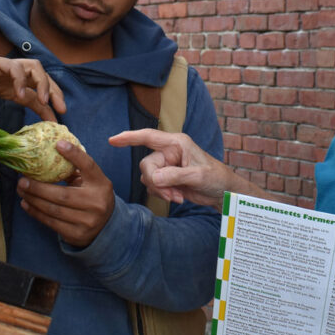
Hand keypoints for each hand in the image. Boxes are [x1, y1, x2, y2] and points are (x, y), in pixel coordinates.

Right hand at [0, 54, 66, 125]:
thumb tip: (8, 147)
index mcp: (10, 88)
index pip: (36, 97)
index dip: (48, 108)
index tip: (56, 122)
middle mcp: (11, 77)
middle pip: (42, 80)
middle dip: (55, 93)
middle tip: (62, 110)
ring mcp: (4, 68)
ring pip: (35, 68)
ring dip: (44, 84)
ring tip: (45, 102)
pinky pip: (15, 67)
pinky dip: (21, 80)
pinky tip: (20, 95)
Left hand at [16, 140, 114, 246]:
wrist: (106, 226)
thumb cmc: (92, 196)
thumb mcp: (91, 181)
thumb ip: (75, 169)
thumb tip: (51, 151)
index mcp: (101, 184)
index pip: (88, 166)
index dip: (74, 155)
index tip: (58, 144)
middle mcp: (96, 203)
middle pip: (63, 195)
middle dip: (38, 187)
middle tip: (22, 180)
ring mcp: (87, 221)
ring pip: (53, 209)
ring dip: (33, 199)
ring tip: (21, 190)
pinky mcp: (76, 234)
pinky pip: (51, 222)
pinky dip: (36, 212)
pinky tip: (26, 203)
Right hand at [108, 129, 235, 209]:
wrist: (222, 192)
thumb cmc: (215, 178)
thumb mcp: (197, 176)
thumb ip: (175, 176)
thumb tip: (154, 178)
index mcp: (177, 143)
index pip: (148, 137)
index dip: (129, 138)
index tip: (112, 140)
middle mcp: (169, 152)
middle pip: (146, 165)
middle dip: (156, 182)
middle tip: (171, 193)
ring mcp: (167, 165)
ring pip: (148, 177)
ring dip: (160, 190)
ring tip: (178, 196)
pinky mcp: (167, 178)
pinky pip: (153, 186)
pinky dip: (163, 194)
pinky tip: (178, 197)